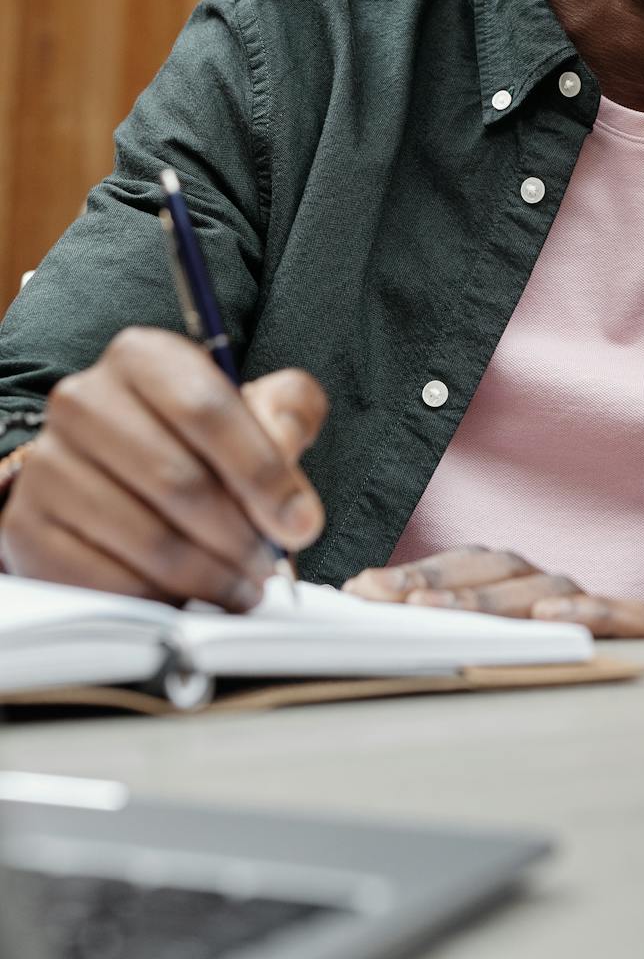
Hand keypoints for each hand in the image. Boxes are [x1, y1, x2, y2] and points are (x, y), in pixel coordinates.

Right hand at [0, 327, 327, 610]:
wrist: (105, 473)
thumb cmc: (190, 440)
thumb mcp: (250, 407)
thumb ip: (288, 414)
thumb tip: (289, 462)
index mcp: (142, 357)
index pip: (206, 410)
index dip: (262, 473)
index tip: (300, 523)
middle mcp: (83, 400)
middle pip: (178, 481)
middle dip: (241, 537)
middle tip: (269, 566)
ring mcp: (48, 465)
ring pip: (148, 540)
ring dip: (209, 576)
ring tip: (240, 586)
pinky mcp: (29, 529)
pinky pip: (107, 583)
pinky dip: (160, 601)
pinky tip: (189, 597)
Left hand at [343, 546, 643, 638]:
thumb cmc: (561, 683)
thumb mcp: (501, 660)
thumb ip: (452, 640)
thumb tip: (373, 618)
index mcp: (516, 585)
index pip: (461, 566)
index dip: (413, 574)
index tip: (362, 590)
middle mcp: (552, 586)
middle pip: (496, 570)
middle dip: (439, 583)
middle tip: (394, 602)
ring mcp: (597, 602)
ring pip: (545, 587)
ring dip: (494, 598)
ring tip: (448, 611)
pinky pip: (621, 612)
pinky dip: (589, 610)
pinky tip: (554, 617)